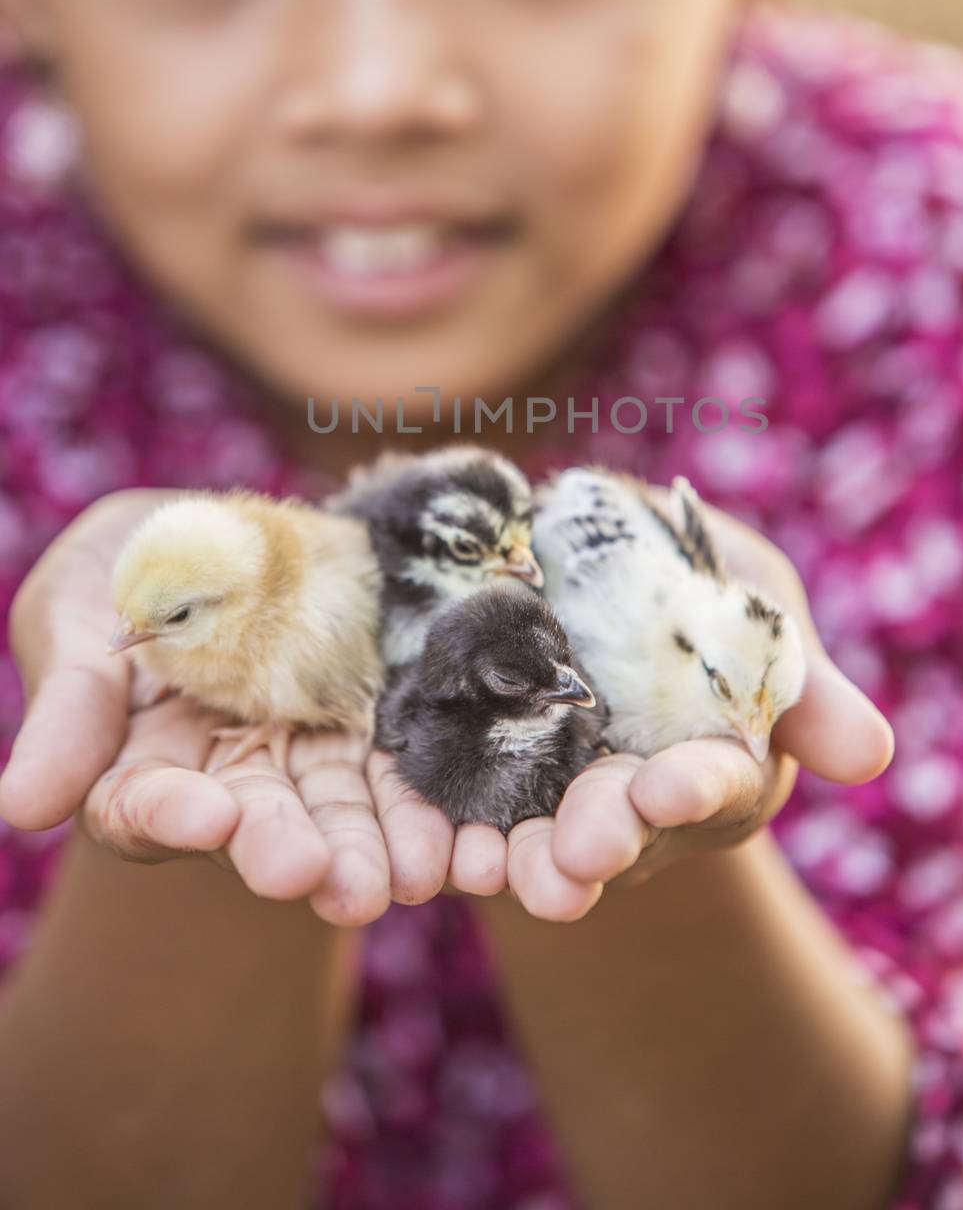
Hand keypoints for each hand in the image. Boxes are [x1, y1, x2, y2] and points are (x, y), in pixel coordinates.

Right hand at [0, 491, 394, 927]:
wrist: (228, 530)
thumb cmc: (126, 567)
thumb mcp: (78, 610)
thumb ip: (67, 707)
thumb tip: (21, 807)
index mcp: (141, 765)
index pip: (145, 804)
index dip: (174, 812)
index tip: (210, 813)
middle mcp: (230, 776)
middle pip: (260, 822)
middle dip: (299, 849)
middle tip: (339, 885)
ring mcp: (308, 746)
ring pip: (341, 802)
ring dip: (378, 841)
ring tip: (416, 875)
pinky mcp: (372, 712)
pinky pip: (406, 754)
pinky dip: (433, 791)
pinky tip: (466, 828)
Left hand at [385, 496, 894, 921]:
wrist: (579, 555)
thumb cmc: (692, 576)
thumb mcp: (754, 602)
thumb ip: (802, 679)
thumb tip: (869, 757)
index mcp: (717, 755)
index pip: (716, 780)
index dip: (696, 786)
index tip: (670, 786)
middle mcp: (640, 794)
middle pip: (624, 825)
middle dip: (601, 838)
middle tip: (577, 854)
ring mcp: (556, 792)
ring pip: (538, 837)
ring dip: (518, 860)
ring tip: (491, 870)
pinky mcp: (477, 774)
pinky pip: (459, 810)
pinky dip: (442, 833)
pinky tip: (424, 852)